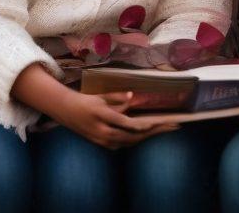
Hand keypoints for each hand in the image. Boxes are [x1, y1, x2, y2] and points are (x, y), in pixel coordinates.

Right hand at [57, 89, 178, 148]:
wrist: (66, 112)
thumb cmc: (85, 101)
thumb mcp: (99, 97)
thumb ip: (115, 97)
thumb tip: (131, 95)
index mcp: (102, 117)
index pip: (125, 123)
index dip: (141, 125)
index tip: (155, 122)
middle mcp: (104, 132)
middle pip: (133, 135)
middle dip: (154, 131)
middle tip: (171, 126)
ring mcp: (104, 141)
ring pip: (131, 141)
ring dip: (149, 136)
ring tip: (165, 129)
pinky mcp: (104, 144)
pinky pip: (125, 143)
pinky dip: (138, 138)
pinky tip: (149, 133)